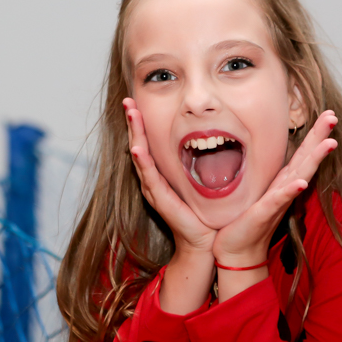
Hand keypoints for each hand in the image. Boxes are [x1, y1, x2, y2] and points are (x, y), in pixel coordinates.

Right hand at [123, 98, 215, 253]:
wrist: (205, 241)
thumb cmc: (204, 210)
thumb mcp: (201, 178)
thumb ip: (202, 159)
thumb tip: (213, 135)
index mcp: (160, 172)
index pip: (147, 141)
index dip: (142, 121)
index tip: (137, 100)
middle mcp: (152, 178)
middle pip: (138, 144)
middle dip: (133, 122)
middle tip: (128, 101)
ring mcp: (154, 189)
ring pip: (140, 156)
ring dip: (135, 134)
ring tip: (131, 114)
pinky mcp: (160, 199)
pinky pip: (149, 177)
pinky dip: (142, 162)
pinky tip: (138, 148)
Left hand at [213, 110, 338, 268]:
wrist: (237, 248)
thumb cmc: (245, 219)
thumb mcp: (256, 188)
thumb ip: (264, 170)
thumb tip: (260, 146)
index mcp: (282, 179)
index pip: (303, 152)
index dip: (316, 133)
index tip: (329, 114)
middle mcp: (285, 187)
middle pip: (307, 158)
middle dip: (321, 137)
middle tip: (334, 117)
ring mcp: (278, 200)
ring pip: (300, 175)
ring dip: (315, 159)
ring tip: (329, 143)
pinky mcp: (265, 212)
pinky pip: (279, 199)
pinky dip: (291, 191)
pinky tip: (301, 183)